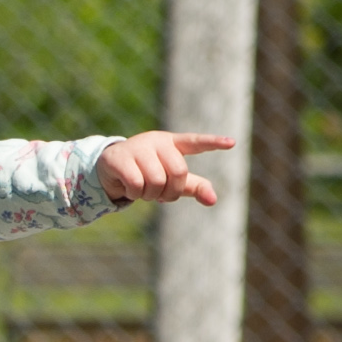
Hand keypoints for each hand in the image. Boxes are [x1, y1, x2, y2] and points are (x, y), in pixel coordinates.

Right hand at [98, 130, 232, 206]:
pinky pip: (137, 183)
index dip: (213, 143)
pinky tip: (129, 188)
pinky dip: (135, 194)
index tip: (232, 143)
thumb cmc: (146, 172)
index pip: (195, 142)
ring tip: (142, 189)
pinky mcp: (120, 156)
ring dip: (150, 194)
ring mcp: (138, 147)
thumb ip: (194, 187)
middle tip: (160, 194)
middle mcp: (157, 141)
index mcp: (172, 144)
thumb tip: (213, 200)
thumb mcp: (171, 179)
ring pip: (157, 180)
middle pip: (178, 172)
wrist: (109, 168)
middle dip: (170, 191)